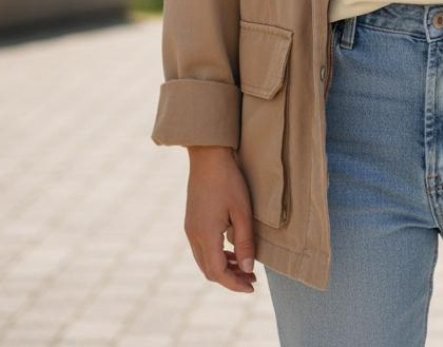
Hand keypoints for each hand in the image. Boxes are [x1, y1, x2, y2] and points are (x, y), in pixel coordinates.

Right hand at [185, 146, 257, 292]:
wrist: (208, 157)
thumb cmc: (229, 181)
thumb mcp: (242, 211)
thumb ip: (245, 242)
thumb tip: (247, 269)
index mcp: (205, 235)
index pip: (218, 272)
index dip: (235, 284)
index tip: (252, 287)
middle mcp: (193, 236)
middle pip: (209, 271)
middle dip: (230, 279)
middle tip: (251, 279)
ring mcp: (190, 229)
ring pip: (204, 261)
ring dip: (223, 267)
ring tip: (244, 267)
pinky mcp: (191, 222)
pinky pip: (202, 249)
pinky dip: (217, 256)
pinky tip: (232, 251)